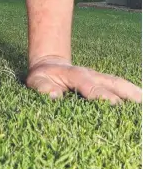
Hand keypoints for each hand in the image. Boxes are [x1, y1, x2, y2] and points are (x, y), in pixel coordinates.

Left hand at [26, 57, 141, 103]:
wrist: (49, 65)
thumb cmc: (43, 77)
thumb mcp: (36, 81)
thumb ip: (43, 88)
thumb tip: (55, 96)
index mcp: (74, 75)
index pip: (89, 86)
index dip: (100, 95)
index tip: (113, 103)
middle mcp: (90, 75)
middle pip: (110, 82)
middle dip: (123, 93)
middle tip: (137, 103)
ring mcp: (99, 78)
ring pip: (117, 83)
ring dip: (131, 91)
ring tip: (142, 99)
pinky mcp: (103, 83)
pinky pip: (119, 86)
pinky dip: (130, 92)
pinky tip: (139, 99)